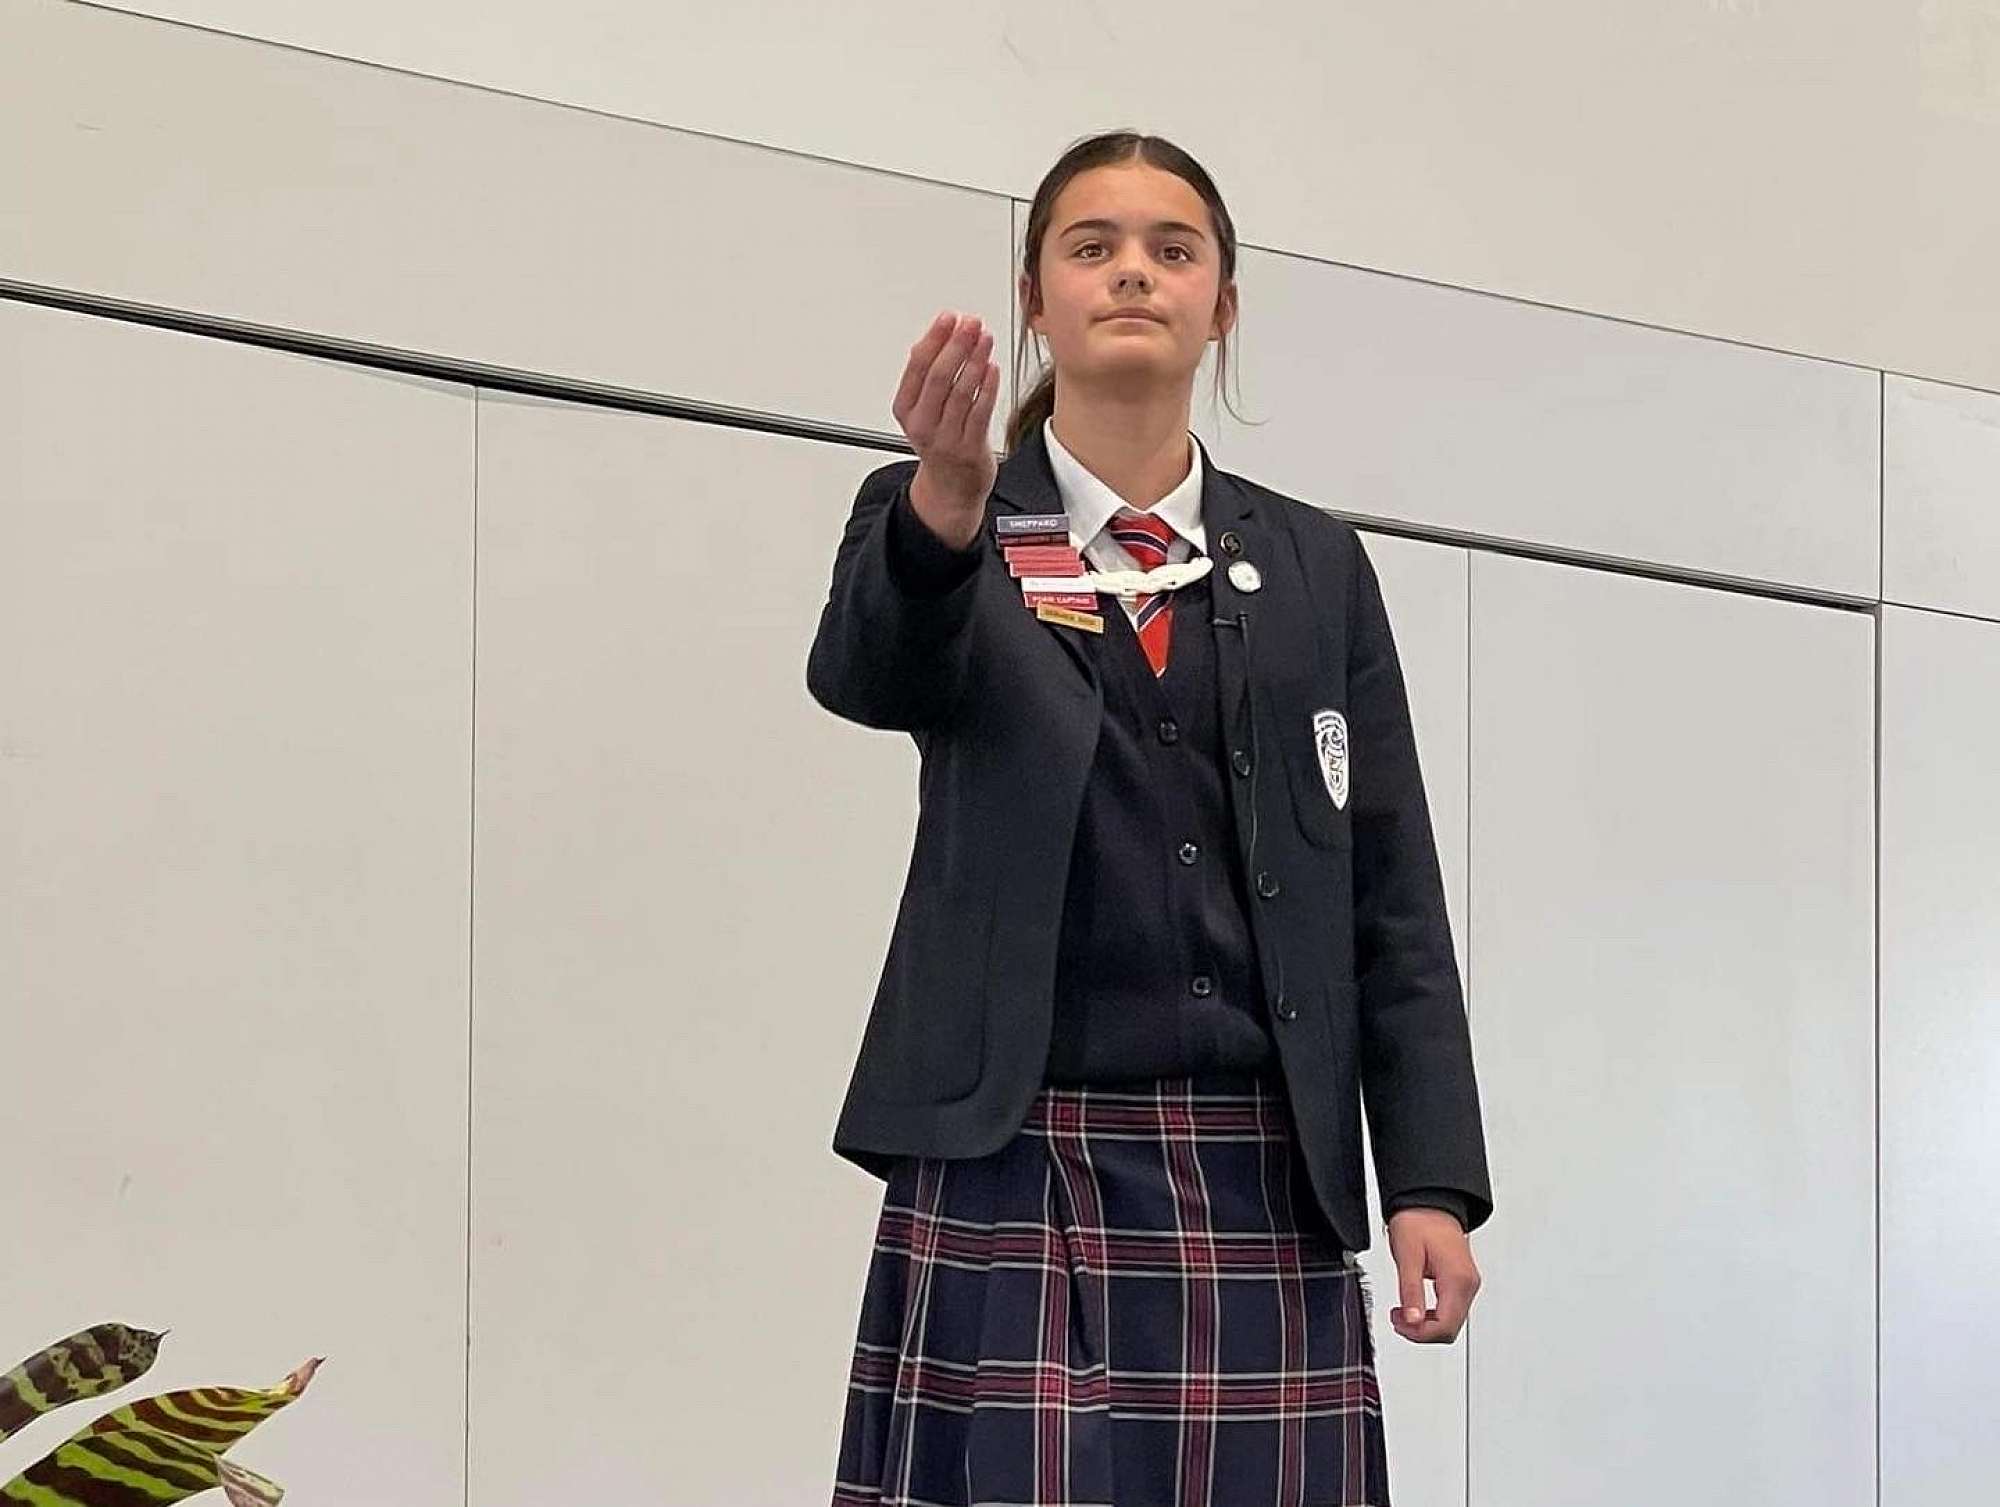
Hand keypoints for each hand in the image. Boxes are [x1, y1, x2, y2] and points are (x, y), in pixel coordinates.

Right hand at [892, 310, 998, 549]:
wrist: (951, 487)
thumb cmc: (939, 441)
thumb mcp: (921, 409)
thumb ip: (926, 376)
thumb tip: (939, 335)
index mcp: (905, 409)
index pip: (917, 367)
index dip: (934, 339)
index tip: (949, 318)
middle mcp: (923, 424)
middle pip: (939, 377)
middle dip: (956, 345)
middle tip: (971, 323)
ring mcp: (946, 438)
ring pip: (961, 392)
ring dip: (975, 360)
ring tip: (985, 339)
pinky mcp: (970, 447)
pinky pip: (980, 411)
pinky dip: (988, 386)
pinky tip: (992, 367)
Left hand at [1384, 1207, 1480, 1343]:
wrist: (1429, 1203)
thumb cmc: (1418, 1221)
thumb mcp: (1407, 1256)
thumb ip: (1410, 1291)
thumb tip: (1411, 1321)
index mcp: (1457, 1279)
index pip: (1446, 1326)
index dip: (1420, 1333)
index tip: (1399, 1324)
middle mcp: (1468, 1284)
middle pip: (1450, 1329)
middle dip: (1422, 1331)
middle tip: (1398, 1320)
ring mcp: (1467, 1284)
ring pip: (1451, 1322)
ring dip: (1426, 1325)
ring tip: (1402, 1313)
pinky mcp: (1462, 1282)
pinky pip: (1450, 1310)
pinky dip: (1432, 1315)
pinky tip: (1415, 1308)